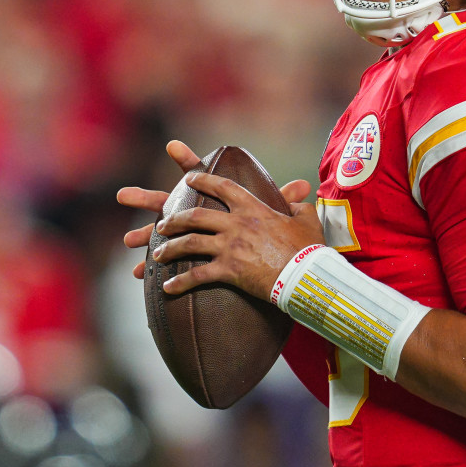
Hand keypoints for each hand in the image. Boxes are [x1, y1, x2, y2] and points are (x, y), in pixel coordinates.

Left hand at [118, 140, 321, 299]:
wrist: (306, 274)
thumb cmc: (309, 248)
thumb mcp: (307, 220)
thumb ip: (299, 206)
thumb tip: (298, 200)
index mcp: (253, 208)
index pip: (224, 187)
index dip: (204, 180)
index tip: (189, 177)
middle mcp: (236, 224)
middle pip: (196, 216)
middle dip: (174, 219)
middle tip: (162, 224)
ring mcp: (230, 246)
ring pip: (190, 243)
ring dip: (170, 248)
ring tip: (157, 254)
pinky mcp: (228, 270)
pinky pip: (197, 276)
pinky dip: (180, 283)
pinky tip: (167, 289)